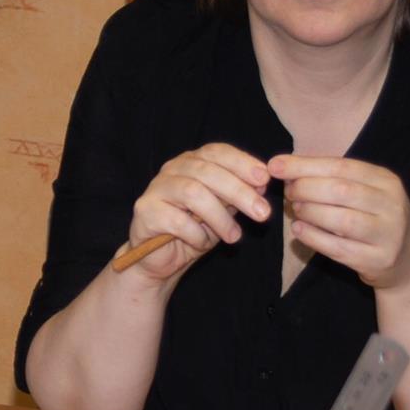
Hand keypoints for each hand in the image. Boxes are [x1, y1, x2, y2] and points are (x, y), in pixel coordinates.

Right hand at [123, 143, 271, 279]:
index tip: (265, 180)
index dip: (242, 162)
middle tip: (263, 213)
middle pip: (207, 172)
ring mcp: (155, 189)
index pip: (216, 151)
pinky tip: (202, 243)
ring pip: (193, 193)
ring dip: (220, 217)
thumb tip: (261, 185)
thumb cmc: (193, 230)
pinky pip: (177, 220)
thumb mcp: (222, 211)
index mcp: (191, 162)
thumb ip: (236, 196)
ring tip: (235, 236)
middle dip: (239, 191)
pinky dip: (196, 234)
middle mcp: (171, 170)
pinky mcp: (145, 211)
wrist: (161, 258)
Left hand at [270, 154, 409, 288]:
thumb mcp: (365, 193)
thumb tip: (286, 166)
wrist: (408, 261)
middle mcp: (391, 205)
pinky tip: (298, 230)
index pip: (342, 167)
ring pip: (340, 220)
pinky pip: (338, 248)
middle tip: (288, 192)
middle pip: (341, 191)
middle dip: (305, 189)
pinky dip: (312, 237)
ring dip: (309, 213)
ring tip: (295, 209)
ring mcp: (387, 234)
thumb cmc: (374, 220)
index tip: (275, 165)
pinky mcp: (377, 259)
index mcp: (386, 181)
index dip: (305, 165)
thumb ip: (332, 179)